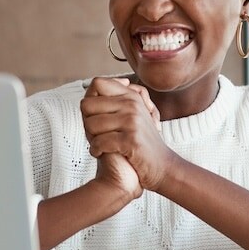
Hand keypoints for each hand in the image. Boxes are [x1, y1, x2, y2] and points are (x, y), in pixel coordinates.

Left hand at [81, 77, 174, 191]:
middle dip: (87, 122)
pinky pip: (99, 142)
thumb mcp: (132, 115)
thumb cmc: (140, 143)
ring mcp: (132, 122)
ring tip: (101, 144)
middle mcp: (132, 105)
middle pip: (87, 105)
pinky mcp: (130, 140)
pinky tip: (101, 153)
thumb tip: (95, 84)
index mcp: (131, 97)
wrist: (161, 166)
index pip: (97, 83)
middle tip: (95, 134)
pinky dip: (96, 151)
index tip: (96, 115)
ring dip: (91, 138)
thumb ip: (115, 100)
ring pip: (90, 124)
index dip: (89, 99)